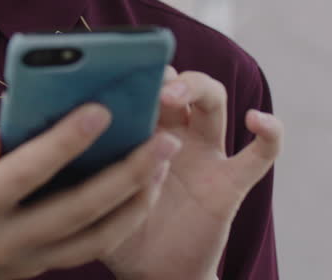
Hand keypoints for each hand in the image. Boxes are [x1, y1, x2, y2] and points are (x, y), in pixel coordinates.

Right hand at [0, 104, 183, 279]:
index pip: (27, 172)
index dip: (65, 141)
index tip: (100, 109)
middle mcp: (1, 241)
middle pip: (77, 210)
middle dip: (126, 173)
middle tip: (161, 139)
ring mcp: (20, 262)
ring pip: (93, 237)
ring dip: (133, 201)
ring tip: (161, 163)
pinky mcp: (30, 270)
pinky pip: (84, 249)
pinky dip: (117, 223)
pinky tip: (136, 192)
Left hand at [101, 67, 282, 279]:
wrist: (153, 276)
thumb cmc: (118, 232)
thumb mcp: (94, 197)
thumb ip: (85, 168)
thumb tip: (61, 133)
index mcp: (142, 133)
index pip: (144, 87)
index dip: (136, 74)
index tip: (117, 73)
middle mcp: (176, 135)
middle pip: (181, 83)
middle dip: (167, 76)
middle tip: (146, 86)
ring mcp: (206, 156)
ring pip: (214, 103)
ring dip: (199, 88)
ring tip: (176, 94)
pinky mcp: (230, 184)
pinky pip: (260, 155)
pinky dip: (269, 133)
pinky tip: (257, 120)